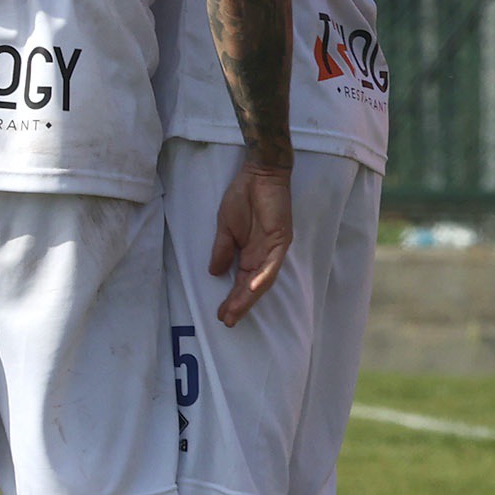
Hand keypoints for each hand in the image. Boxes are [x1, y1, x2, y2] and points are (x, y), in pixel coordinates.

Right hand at [209, 156, 292, 322]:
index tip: (221, 314)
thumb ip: (222, 250)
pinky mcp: (281, 239)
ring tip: (235, 311)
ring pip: (263, 279)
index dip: (232, 298)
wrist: (258, 174)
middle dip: (240, 304)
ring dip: (249, 296)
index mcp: (251, 254)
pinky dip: (263, 276)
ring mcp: (274, 249)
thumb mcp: (225, 227)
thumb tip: (213, 272)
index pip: (242, 282)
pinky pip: (272, 262)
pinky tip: (252, 287)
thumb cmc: (243, 197)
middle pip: (253, 286)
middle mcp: (264, 256)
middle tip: (227, 320)